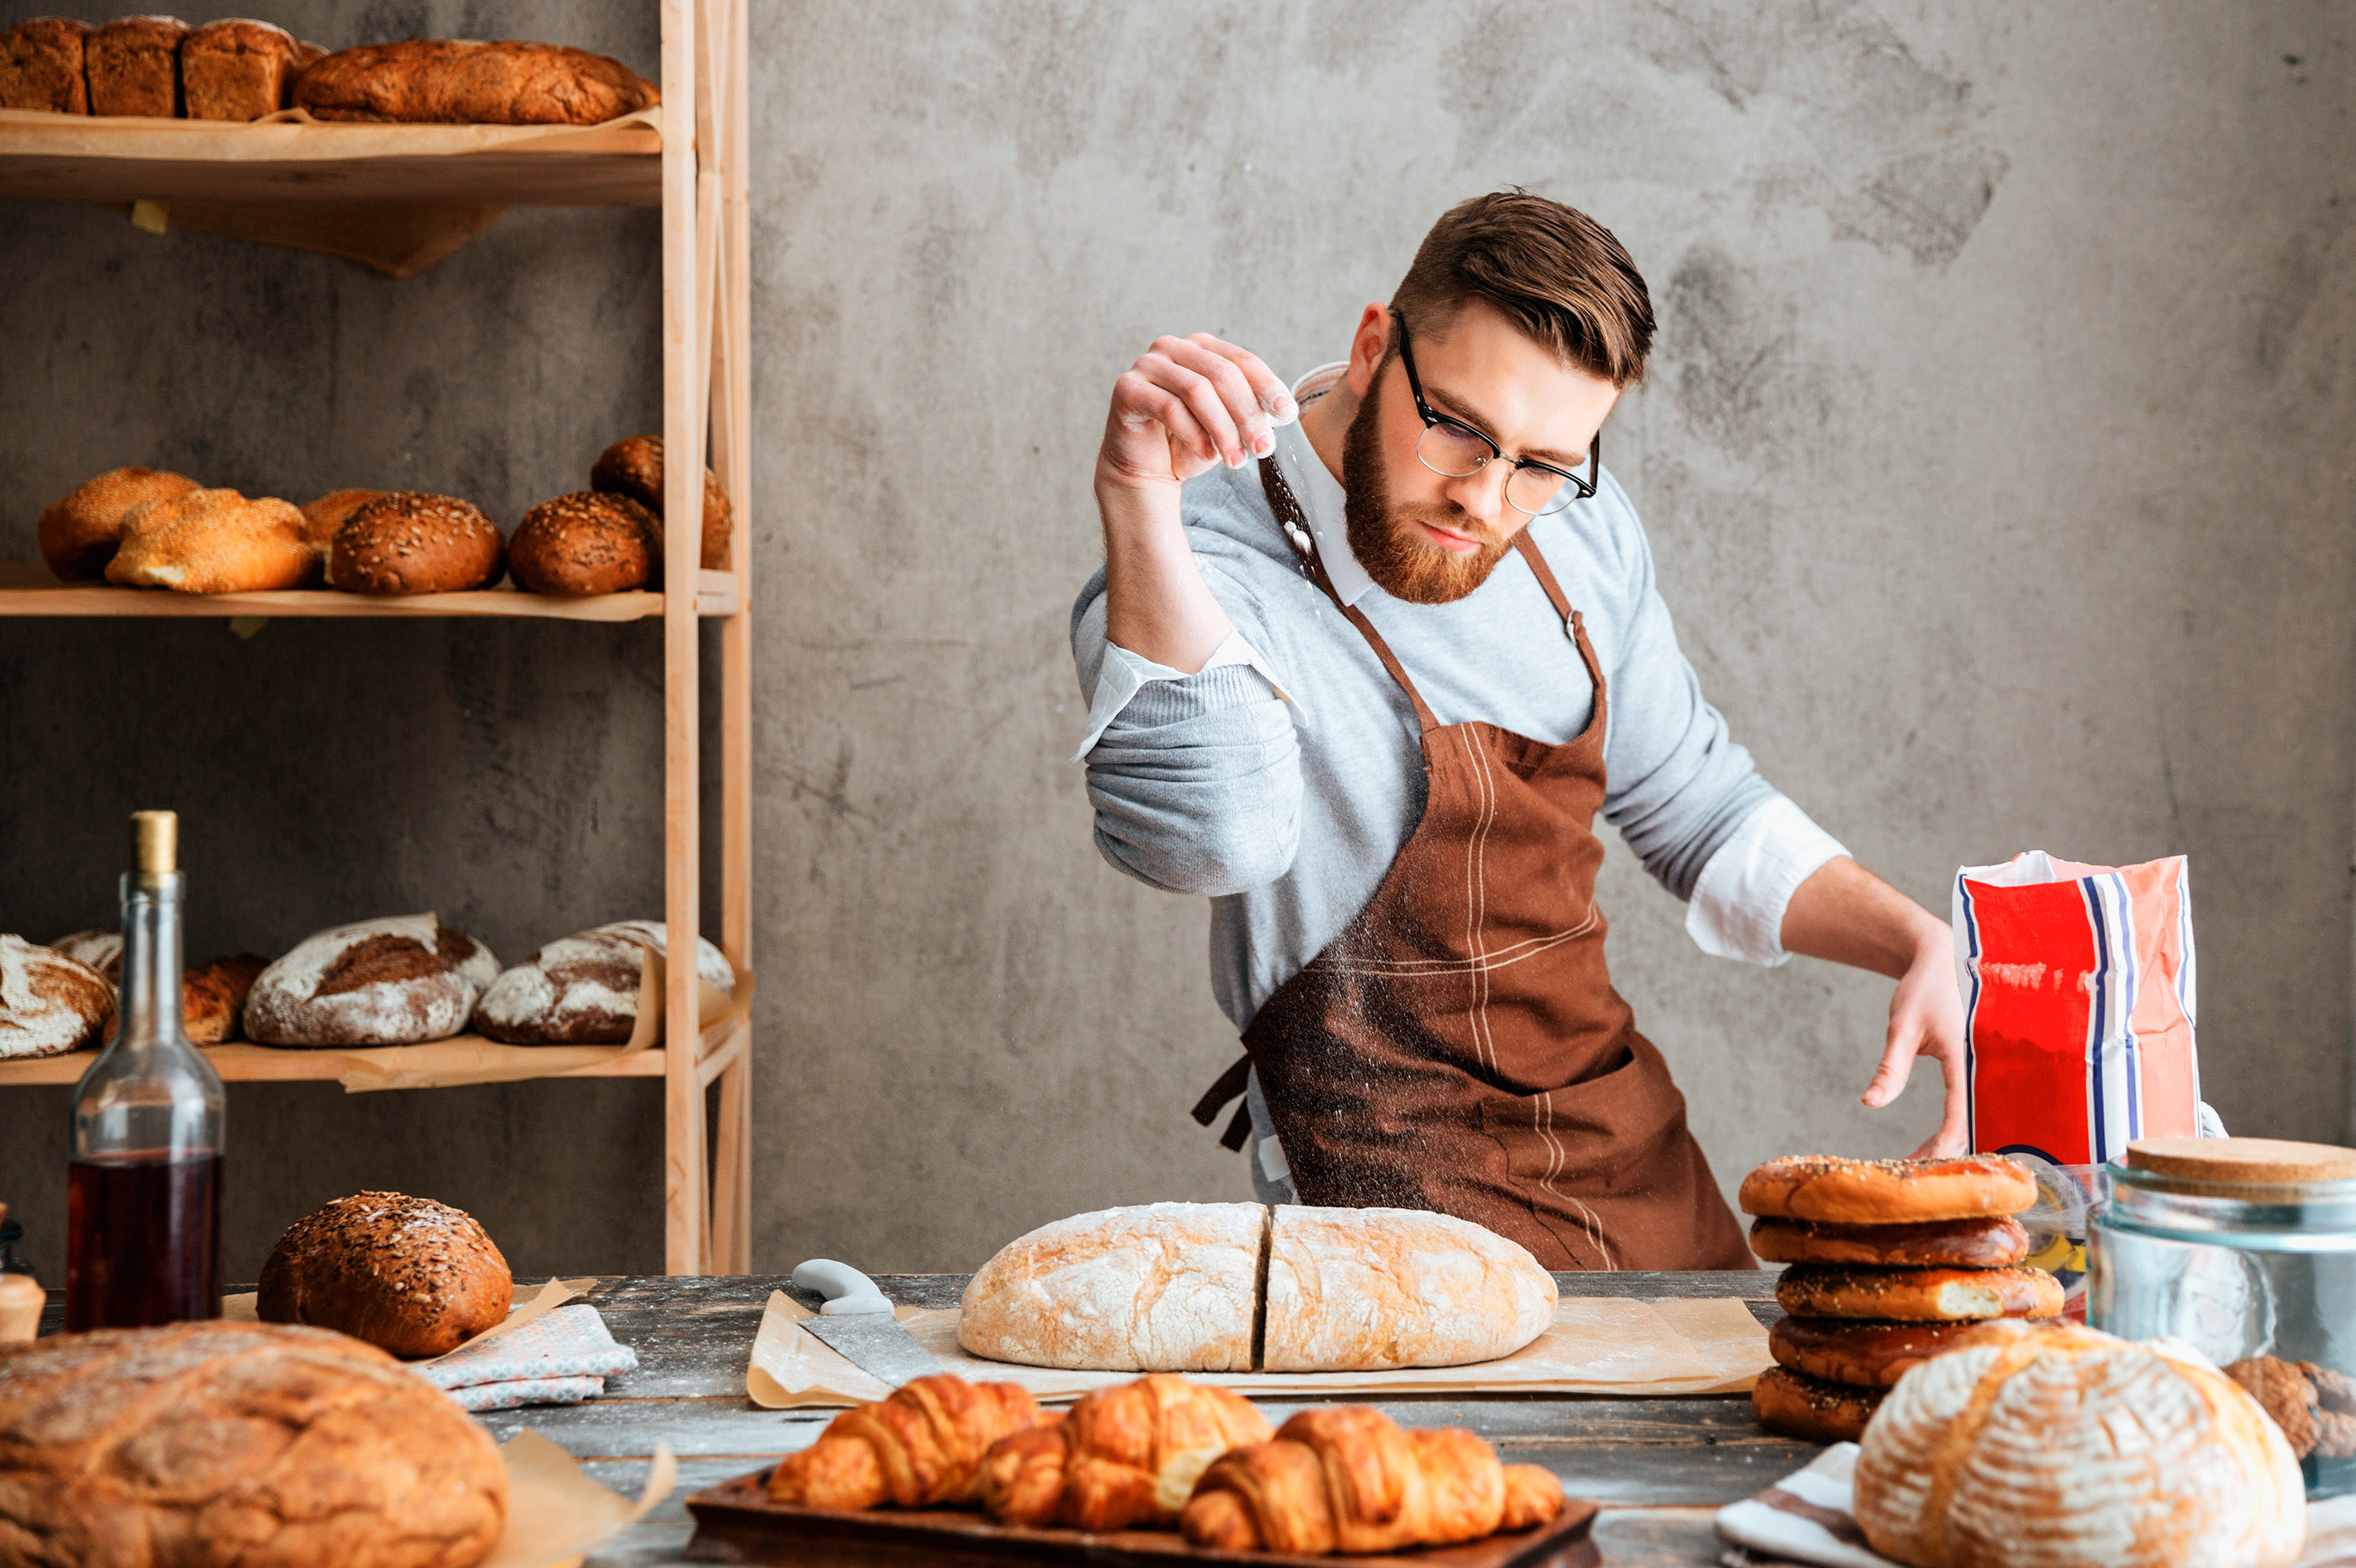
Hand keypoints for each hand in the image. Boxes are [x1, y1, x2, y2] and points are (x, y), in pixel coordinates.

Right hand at [1097, 334, 1296, 496]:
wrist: (1146, 470)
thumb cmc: (1189, 443)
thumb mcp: (1228, 425)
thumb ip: (1251, 410)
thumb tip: (1282, 410)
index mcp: (1202, 347)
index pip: (1243, 361)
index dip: (1268, 387)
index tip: (1287, 415)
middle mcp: (1173, 347)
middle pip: (1222, 374)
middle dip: (1247, 414)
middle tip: (1263, 448)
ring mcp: (1147, 365)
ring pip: (1197, 390)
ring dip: (1223, 429)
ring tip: (1236, 460)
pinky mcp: (1127, 388)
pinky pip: (1169, 408)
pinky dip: (1194, 434)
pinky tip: (1207, 455)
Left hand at [1862, 927, 1968, 1156]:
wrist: (1946, 956)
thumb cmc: (1924, 989)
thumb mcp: (1902, 1028)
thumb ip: (1890, 1068)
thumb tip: (1869, 1103)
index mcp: (1969, 1056)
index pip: (1961, 1111)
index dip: (1944, 1142)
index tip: (1921, 1163)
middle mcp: (1987, 1066)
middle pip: (1974, 1122)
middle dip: (1946, 1150)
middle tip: (1913, 1170)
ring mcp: (1989, 1067)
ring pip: (1977, 1117)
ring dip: (1953, 1142)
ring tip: (1920, 1160)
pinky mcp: (1985, 1068)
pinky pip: (1976, 1105)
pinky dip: (1958, 1126)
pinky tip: (1935, 1141)